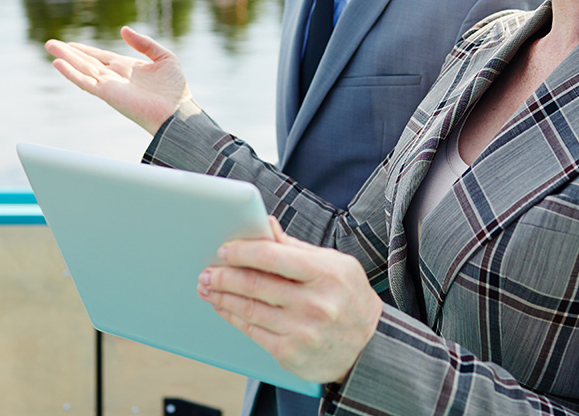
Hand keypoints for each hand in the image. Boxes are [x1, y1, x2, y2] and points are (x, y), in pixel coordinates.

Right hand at [45, 27, 193, 134]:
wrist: (177, 111)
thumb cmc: (175, 89)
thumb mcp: (164, 57)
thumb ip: (144, 43)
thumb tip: (123, 30)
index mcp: (127, 68)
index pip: (101, 56)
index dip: (85, 49)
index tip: (70, 44)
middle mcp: (115, 77)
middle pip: (87, 61)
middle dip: (69, 52)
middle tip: (50, 43)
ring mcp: (110, 85)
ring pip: (82, 69)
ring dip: (65, 58)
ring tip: (49, 47)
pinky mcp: (107, 94)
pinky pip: (85, 82)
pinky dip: (71, 73)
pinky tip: (58, 63)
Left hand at [198, 217, 382, 384]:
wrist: (370, 348)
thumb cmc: (349, 298)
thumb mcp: (336, 264)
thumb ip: (297, 247)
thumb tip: (266, 225)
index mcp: (326, 273)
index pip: (273, 256)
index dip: (243, 251)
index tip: (224, 249)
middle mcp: (315, 303)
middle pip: (255, 284)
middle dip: (224, 275)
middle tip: (207, 270)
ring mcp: (302, 331)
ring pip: (249, 309)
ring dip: (222, 296)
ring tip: (208, 286)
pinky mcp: (290, 354)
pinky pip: (252, 332)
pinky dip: (233, 317)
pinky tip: (223, 307)